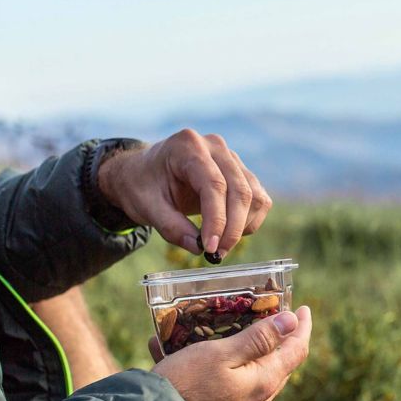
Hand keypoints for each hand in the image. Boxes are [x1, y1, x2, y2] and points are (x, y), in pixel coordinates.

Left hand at [98, 129, 271, 257]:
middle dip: (232, 227)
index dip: (217, 218)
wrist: (143, 172)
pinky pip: (258, 198)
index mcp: (188, 147)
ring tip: (221, 245)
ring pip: (254, 195)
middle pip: (239, 190)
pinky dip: (249, 220)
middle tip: (218, 253)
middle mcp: (215, 147)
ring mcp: (231, 158)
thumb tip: (198, 248)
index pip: (214, 184)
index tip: (211, 247)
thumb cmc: (142, 185)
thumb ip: (170, 227)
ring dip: (243, 225)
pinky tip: (229, 232)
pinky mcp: (240, 172)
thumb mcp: (145, 206)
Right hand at [152, 306, 311, 400]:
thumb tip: (292, 322)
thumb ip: (258, 339)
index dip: (302, 327)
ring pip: (248, 373)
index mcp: (264, 382)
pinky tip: (174, 347)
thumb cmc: (186, 387)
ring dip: (238, 348)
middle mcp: (257, 400)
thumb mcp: (222, 354)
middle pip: (276, 363)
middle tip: (267, 315)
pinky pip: (221, 384)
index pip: (297, 351)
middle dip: (275, 338)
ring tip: (217, 326)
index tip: (304, 309)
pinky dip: (207, 364)